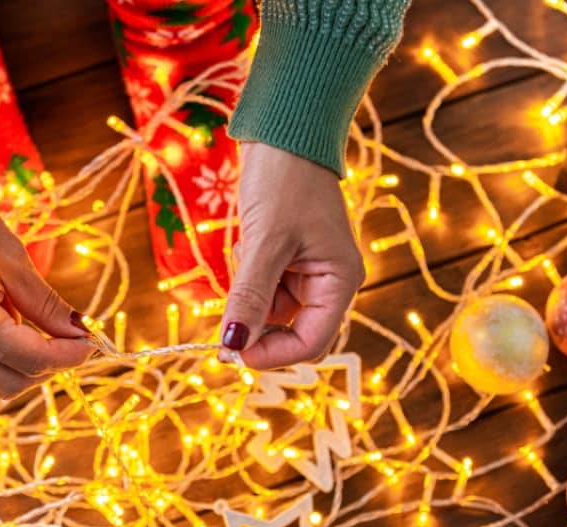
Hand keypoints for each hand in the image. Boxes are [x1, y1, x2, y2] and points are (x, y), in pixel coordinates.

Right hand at [0, 192, 93, 397]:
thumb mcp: (17, 263)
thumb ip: (49, 308)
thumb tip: (80, 334)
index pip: (33, 361)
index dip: (69, 356)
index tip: (90, 342)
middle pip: (11, 385)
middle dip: (46, 367)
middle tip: (67, 341)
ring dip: (19, 360)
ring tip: (20, 315)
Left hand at [219, 142, 364, 368]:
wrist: (284, 131)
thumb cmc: (284, 180)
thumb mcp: (264, 242)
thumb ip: (250, 298)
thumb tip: (233, 345)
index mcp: (340, 281)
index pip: (312, 342)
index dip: (273, 355)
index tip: (232, 350)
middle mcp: (330, 282)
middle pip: (292, 331)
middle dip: (258, 324)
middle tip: (227, 311)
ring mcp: (309, 271)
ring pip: (272, 310)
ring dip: (249, 294)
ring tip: (246, 251)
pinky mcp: (288, 259)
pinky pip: (264, 286)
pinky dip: (248, 277)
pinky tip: (247, 243)